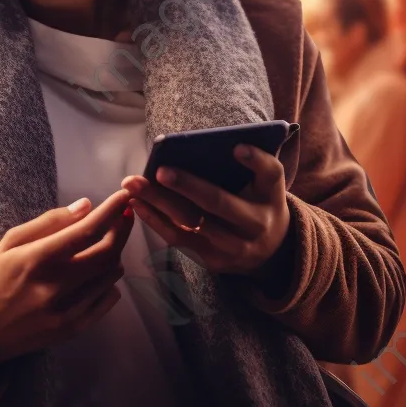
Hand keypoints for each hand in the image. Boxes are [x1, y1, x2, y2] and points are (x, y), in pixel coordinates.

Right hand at [0, 189, 133, 370]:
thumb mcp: (10, 241)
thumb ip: (49, 222)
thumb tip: (86, 205)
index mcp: (36, 260)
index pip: (85, 232)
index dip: (110, 212)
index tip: (124, 197)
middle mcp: (54, 287)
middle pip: (106, 255)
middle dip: (120, 230)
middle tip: (123, 216)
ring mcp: (65, 312)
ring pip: (110, 277)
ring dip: (113, 255)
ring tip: (103, 245)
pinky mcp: (72, 331)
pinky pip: (107, 301)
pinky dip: (110, 282)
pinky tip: (98, 274)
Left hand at [120, 145, 291, 277]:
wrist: (270, 251)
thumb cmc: (261, 202)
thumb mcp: (267, 184)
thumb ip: (255, 163)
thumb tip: (230, 145)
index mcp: (271, 199)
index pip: (269, 175)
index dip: (255, 161)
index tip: (237, 147)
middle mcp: (255, 227)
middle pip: (218, 203)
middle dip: (187, 186)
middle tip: (159, 170)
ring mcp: (232, 248)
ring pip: (191, 224)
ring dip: (159, 203)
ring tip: (134, 185)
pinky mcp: (213, 261)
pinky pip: (180, 240)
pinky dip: (156, 221)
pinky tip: (137, 204)